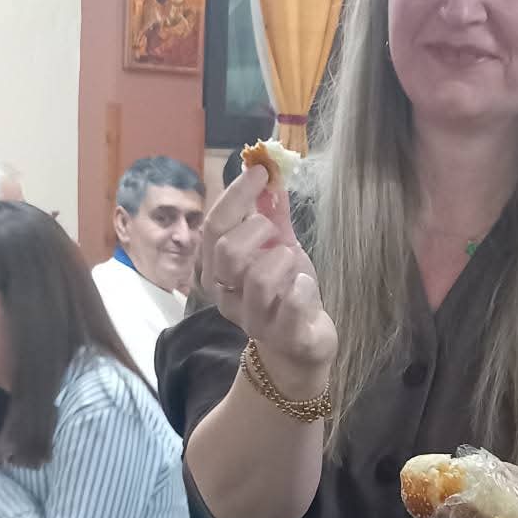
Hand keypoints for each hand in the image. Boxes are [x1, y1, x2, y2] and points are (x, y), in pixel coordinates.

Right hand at [202, 165, 336, 383]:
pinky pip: (288, 307)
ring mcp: (253, 320)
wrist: (300, 346)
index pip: (214, 226)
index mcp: (218, 271)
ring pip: (257, 279)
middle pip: (227, 252)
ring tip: (291, 261)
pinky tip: (303, 284)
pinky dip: (300, 288)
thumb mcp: (277, 247)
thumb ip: (272, 214)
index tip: (260, 173)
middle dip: (257, 230)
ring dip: (281, 259)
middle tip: (275, 233)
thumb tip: (269, 172)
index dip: (236, 195)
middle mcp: (227, 297)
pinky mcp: (284, 337)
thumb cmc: (285, 292)